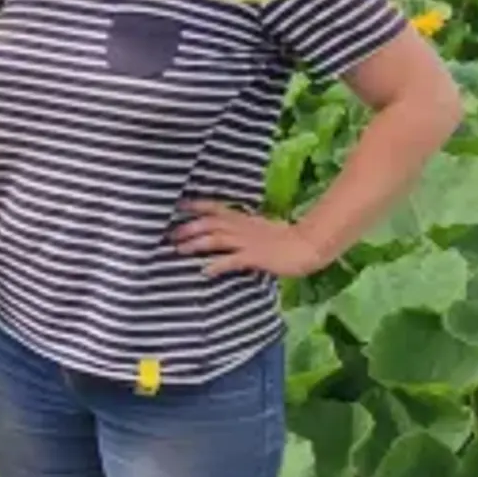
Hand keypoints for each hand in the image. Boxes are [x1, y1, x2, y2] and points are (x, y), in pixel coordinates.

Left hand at [171, 201, 325, 278]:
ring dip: (195, 244)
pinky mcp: (254, 257)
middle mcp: (241, 227)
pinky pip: (232, 261)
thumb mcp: (262, 226)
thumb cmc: (287, 237)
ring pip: (215, 240)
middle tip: (169, 234)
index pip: (214, 208)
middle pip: (209, 224)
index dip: (195, 206)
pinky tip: (204, 271)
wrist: (308, 245)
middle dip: (188, 228)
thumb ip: (245, 226)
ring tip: (178, 250)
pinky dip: (216, 265)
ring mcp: (247, 242)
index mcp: (243, 218)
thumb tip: (231, 229)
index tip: (177, 205)